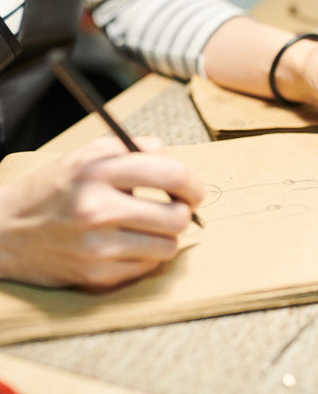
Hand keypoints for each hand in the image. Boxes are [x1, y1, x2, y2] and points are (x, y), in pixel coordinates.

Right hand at [0, 137, 203, 288]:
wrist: (4, 232)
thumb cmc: (52, 189)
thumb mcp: (85, 154)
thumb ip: (131, 147)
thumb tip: (168, 155)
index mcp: (98, 172)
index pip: (171, 173)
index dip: (192, 183)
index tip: (192, 189)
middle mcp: (99, 210)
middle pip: (178, 217)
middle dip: (183, 212)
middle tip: (175, 209)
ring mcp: (98, 247)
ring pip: (169, 246)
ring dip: (166, 236)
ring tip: (148, 226)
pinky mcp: (97, 276)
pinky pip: (148, 266)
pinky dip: (147, 254)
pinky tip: (129, 243)